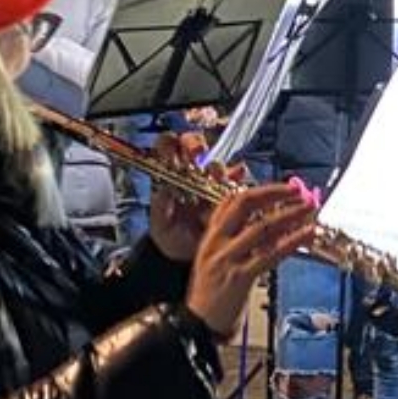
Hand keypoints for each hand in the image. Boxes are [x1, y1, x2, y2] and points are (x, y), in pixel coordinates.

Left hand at [147, 131, 230, 262]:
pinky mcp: (228, 193)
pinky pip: (237, 180)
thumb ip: (160, 203)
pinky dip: (238, 177)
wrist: (186, 255)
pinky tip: (237, 181)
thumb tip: (163, 187)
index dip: (170, 143)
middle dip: (196, 144)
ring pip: (215, 162)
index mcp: (169, 172)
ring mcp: (210, 181)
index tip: (172, 151)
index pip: (168, 144)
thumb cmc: (169, 235)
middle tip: (198, 154)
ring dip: (216, 167)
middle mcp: (191, 171)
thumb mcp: (159, 221)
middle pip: (194, 143)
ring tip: (216, 177)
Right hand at [184, 184, 317, 341]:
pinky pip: (271, 254)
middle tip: (297, 190)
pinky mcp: (240, 277)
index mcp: (210, 237)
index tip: (281, 187)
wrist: (193, 327)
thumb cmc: (207, 297)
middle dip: (274, 193)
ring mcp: (228, 259)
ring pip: (262, 227)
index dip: (258, 191)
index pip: (231, 201)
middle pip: (245, 205)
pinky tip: (307, 234)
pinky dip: (292, 241)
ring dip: (290, 214)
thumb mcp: (213, 261)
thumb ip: (232, 242)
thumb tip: (264, 226)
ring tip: (309, 208)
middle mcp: (217, 243)